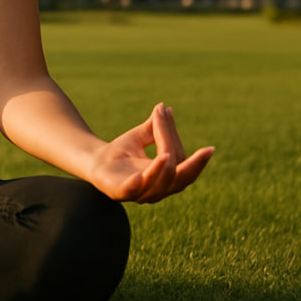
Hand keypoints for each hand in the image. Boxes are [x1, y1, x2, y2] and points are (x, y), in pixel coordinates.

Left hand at [90, 103, 213, 203]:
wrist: (92, 161)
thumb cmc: (120, 152)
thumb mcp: (140, 137)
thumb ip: (153, 126)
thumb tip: (163, 106)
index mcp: (165, 177)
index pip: (180, 160)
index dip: (179, 140)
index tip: (169, 112)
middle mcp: (157, 189)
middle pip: (181, 177)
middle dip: (196, 164)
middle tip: (208, 150)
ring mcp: (141, 193)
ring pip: (165, 183)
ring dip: (169, 167)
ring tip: (169, 150)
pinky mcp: (122, 192)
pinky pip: (139, 187)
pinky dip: (149, 176)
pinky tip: (157, 162)